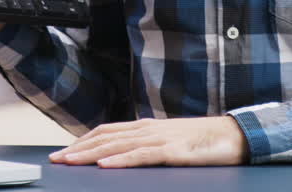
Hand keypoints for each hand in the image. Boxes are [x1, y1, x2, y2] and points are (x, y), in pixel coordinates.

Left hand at [48, 117, 247, 167]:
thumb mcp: (170, 143)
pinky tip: (106, 164)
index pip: (107, 130)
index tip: (64, 150)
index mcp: (147, 127)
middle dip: (78, 148)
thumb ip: (149, 146)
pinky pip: (142, 155)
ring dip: (91, 153)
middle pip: (106, 137)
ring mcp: (160, 138)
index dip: (84, 140)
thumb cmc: (204, 142)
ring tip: (70, 161)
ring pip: (118, 145)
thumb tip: (126, 156)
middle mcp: (149, 129)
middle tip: (56, 158)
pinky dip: (121, 159)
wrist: (235, 135)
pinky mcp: (173, 151)